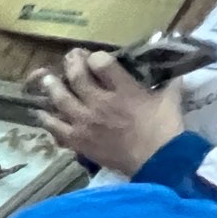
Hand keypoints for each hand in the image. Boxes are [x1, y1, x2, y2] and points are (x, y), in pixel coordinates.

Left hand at [34, 49, 184, 175]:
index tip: (93, 57)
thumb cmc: (165, 128)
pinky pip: (55, 127)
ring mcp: (85, 122)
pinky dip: (46, 118)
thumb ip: (169, 83)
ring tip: (46, 79)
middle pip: (77, 77)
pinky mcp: (78, 140)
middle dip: (71, 64)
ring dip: (52, 86)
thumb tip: (176, 72)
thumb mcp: (171, 99)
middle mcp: (100, 102)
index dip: (95, 57)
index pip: (101, 63)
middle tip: (69, 59)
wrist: (157, 160)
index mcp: (123, 89)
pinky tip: (40, 112)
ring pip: (60, 99)